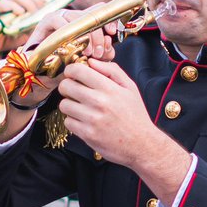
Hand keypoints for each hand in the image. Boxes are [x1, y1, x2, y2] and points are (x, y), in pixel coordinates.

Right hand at [0, 0, 47, 52]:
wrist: (1, 42)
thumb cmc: (18, 35)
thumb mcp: (32, 26)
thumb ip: (39, 19)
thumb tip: (51, 15)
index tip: (44, 3)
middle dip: (36, 0)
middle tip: (37, 13)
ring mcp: (6, 2)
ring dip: (27, 4)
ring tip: (30, 15)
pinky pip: (6, 3)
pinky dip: (15, 8)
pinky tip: (19, 14)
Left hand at [57, 60, 190, 206]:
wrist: (142, 144)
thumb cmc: (136, 115)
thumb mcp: (130, 88)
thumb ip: (112, 71)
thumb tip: (91, 62)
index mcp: (109, 88)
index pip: (77, 70)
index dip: (71, 70)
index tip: (73, 75)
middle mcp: (99, 102)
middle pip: (66, 86)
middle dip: (68, 87)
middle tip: (75, 91)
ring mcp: (92, 119)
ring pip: (64, 105)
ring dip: (70, 105)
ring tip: (82, 108)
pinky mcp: (87, 134)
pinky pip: (68, 122)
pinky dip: (74, 121)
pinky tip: (85, 121)